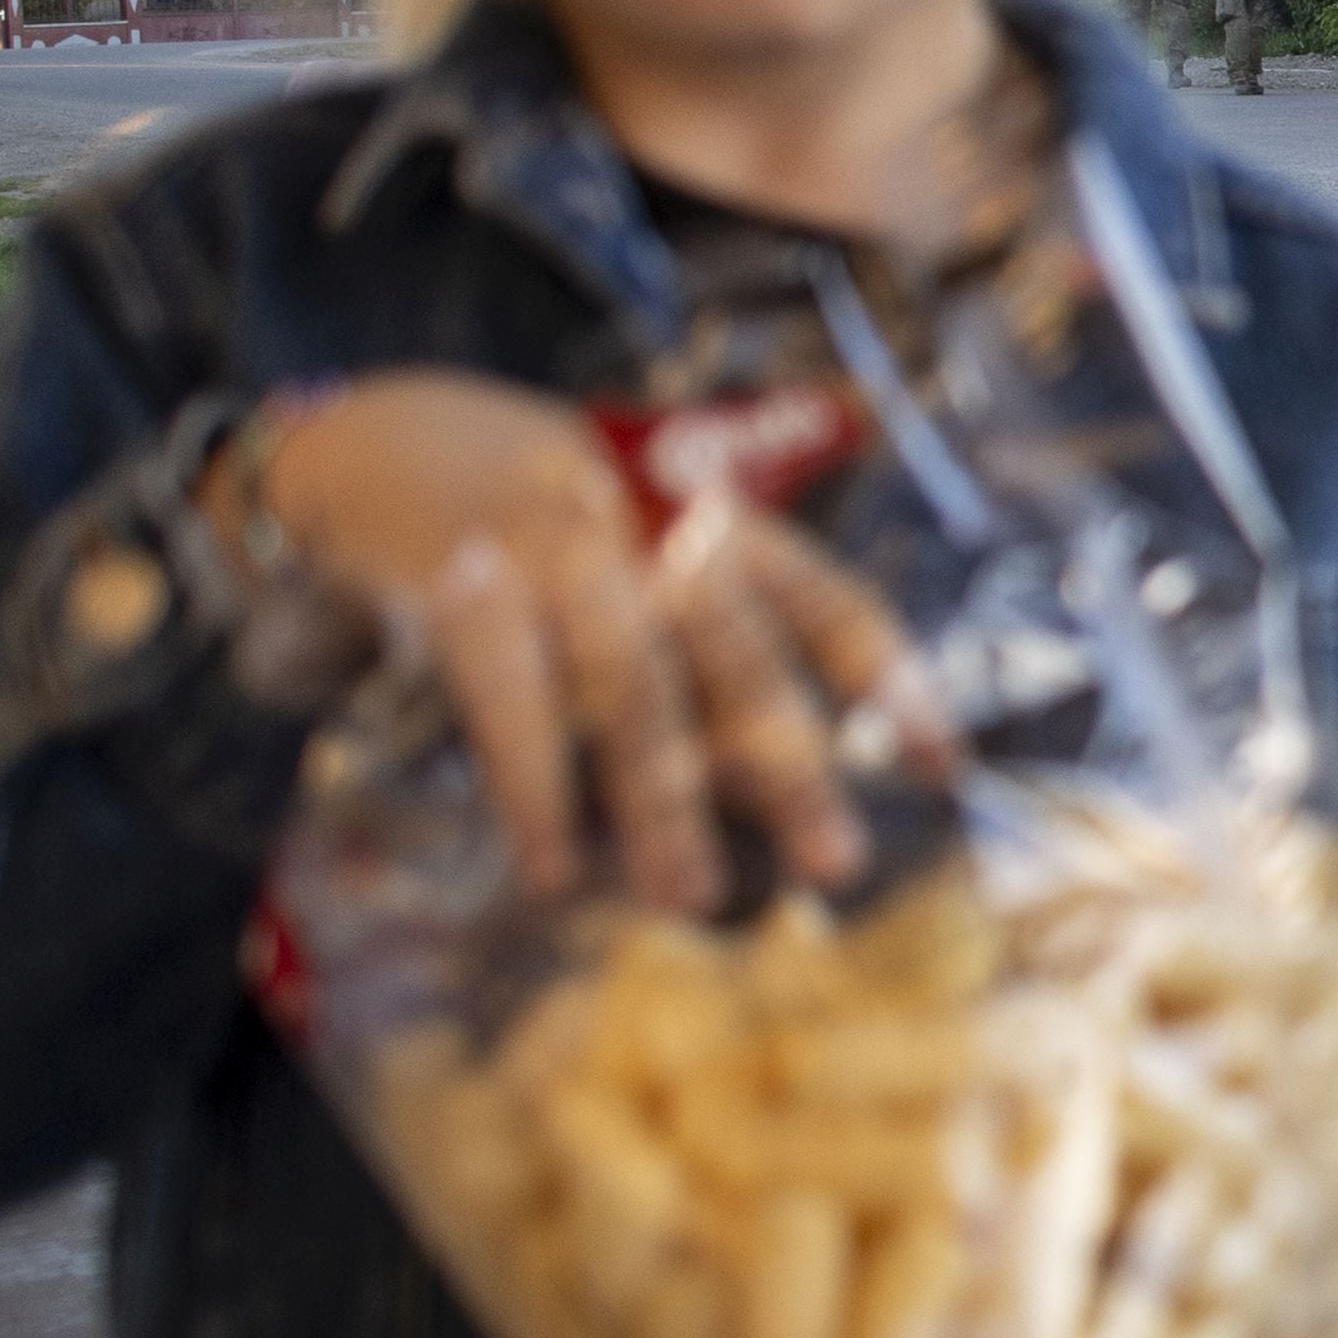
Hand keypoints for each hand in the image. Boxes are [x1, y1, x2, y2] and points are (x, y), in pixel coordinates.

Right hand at [235, 371, 940, 914]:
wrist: (390, 440)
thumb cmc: (547, 539)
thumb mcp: (646, 577)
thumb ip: (708, 675)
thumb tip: (782, 807)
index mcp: (718, 526)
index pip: (829, 601)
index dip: (892, 684)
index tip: (947, 770)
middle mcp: (654, 530)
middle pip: (740, 651)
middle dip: (790, 764)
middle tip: (836, 868)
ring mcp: (560, 550)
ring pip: (633, 683)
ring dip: (667, 797)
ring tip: (692, 897)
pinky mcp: (464, 584)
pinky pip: (512, 698)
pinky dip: (536, 789)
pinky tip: (552, 869)